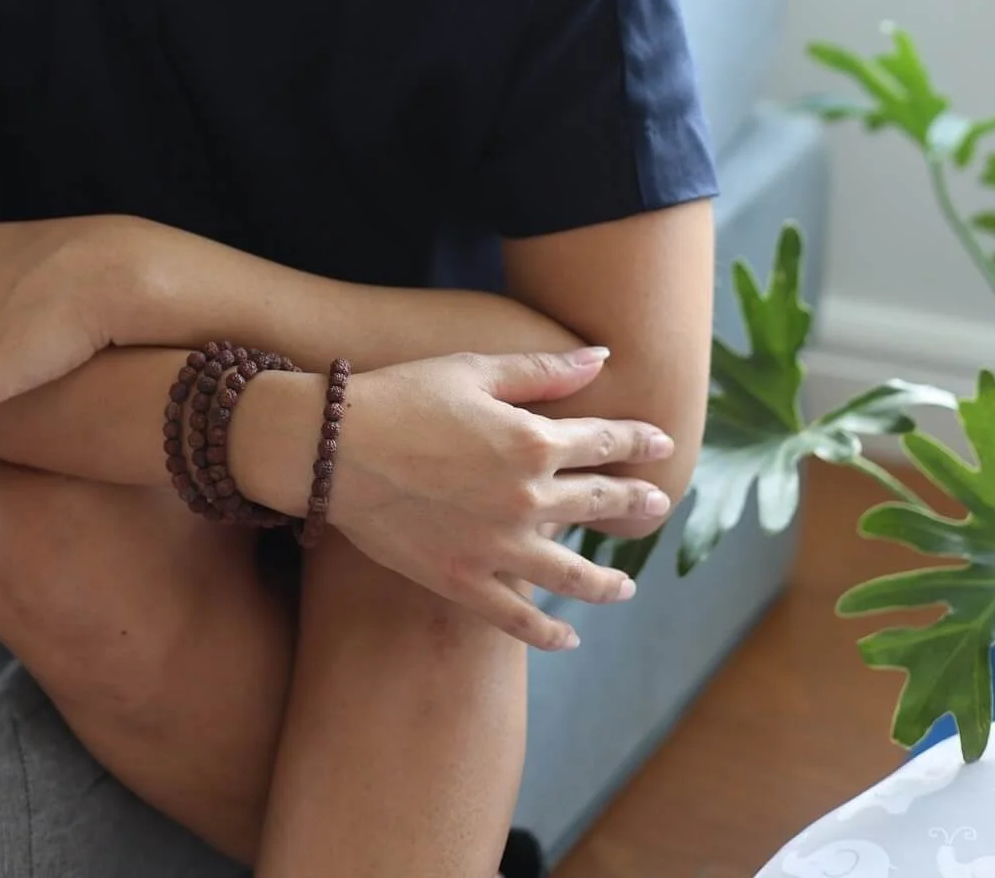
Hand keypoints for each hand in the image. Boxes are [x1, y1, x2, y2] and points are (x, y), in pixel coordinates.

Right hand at [323, 350, 674, 651]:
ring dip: (608, 581)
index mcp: (532, 442)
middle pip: (599, 503)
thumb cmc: (401, 396)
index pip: (605, 443)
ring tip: (627, 584)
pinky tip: (569, 635)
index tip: (661, 445)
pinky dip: (550, 632)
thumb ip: (544, 370)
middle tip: (657, 505)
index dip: (638, 442)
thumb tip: (601, 358)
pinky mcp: (463, 582)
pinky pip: (520, 619)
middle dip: (634, 502)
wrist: (333, 449)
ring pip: (573, 575)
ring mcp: (498, 548)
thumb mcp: (475, 369)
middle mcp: (527, 500)